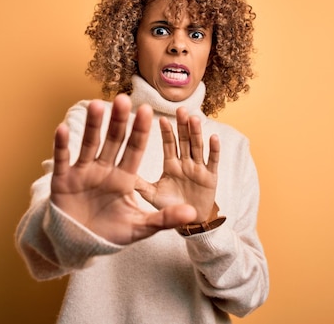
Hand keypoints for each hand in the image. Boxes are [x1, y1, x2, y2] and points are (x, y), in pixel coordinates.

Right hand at [50, 94, 196, 244]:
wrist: (78, 244)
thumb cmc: (110, 233)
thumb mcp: (140, 227)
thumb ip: (165, 219)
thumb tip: (193, 213)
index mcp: (124, 178)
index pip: (134, 150)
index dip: (140, 131)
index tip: (148, 111)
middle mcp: (104, 169)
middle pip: (113, 141)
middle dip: (119, 122)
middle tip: (124, 99)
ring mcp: (83, 172)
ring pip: (89, 144)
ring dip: (93, 126)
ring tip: (97, 105)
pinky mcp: (62, 180)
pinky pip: (62, 159)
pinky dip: (61, 145)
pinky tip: (63, 129)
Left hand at [136, 107, 219, 222]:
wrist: (189, 224)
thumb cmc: (170, 206)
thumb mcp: (152, 195)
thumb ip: (140, 185)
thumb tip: (120, 173)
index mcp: (171, 164)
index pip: (168, 144)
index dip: (166, 132)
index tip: (161, 118)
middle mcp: (185, 163)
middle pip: (184, 141)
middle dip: (182, 126)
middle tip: (181, 110)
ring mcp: (198, 169)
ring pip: (197, 147)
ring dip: (196, 133)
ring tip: (194, 119)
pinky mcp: (211, 178)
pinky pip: (212, 162)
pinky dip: (214, 150)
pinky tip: (213, 137)